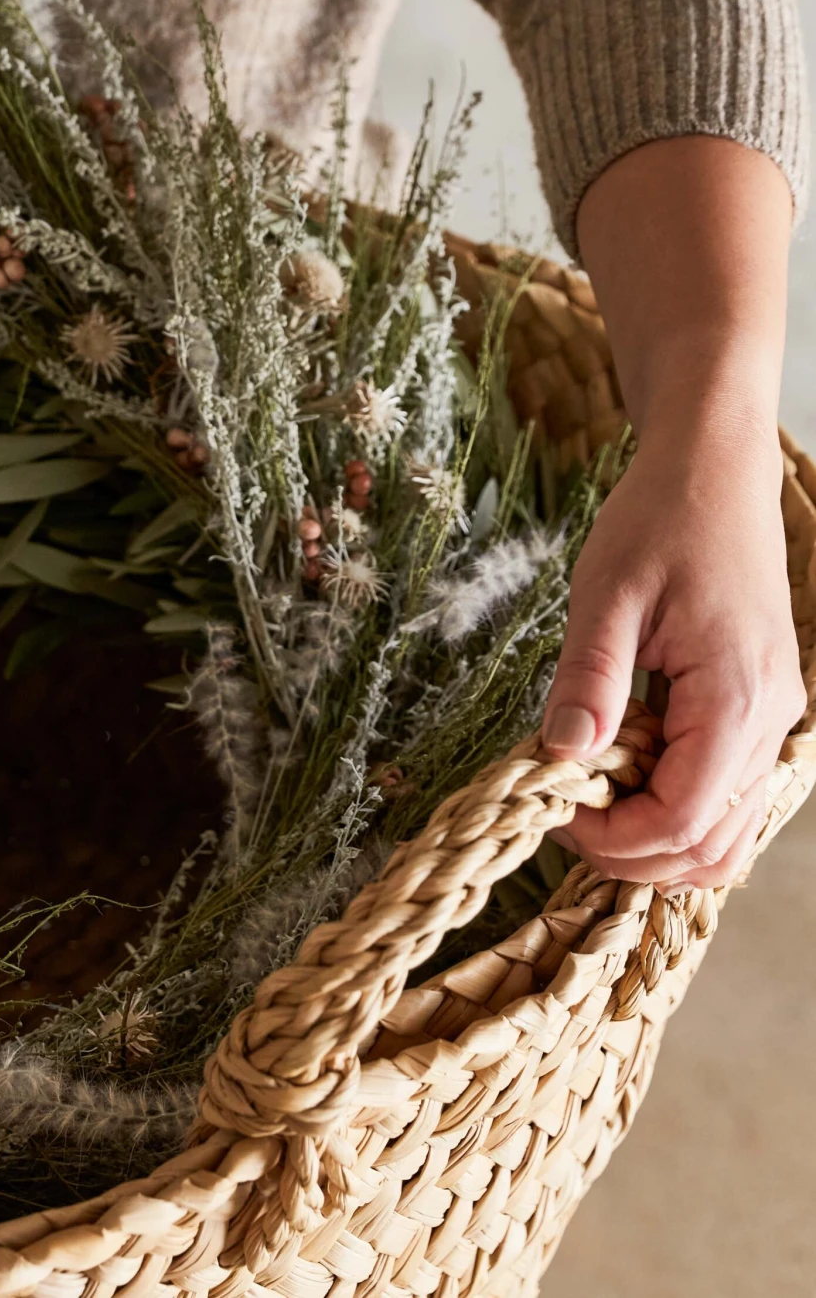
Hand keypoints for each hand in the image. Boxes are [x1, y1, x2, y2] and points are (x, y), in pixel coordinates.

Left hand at [543, 135, 805, 888]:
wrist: (711, 468)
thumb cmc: (658, 520)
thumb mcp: (606, 596)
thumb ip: (587, 681)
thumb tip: (560, 759)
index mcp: (737, 698)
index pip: (681, 820)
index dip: (611, 840)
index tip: (549, 814)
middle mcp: (771, 721)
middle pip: (709, 845)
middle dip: (629, 852)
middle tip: (557, 816)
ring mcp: (771, 718)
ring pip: (722, 828)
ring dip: (650, 834)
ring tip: (582, 793)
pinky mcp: (756, 708)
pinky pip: (722, 788)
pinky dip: (670, 802)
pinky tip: (615, 766)